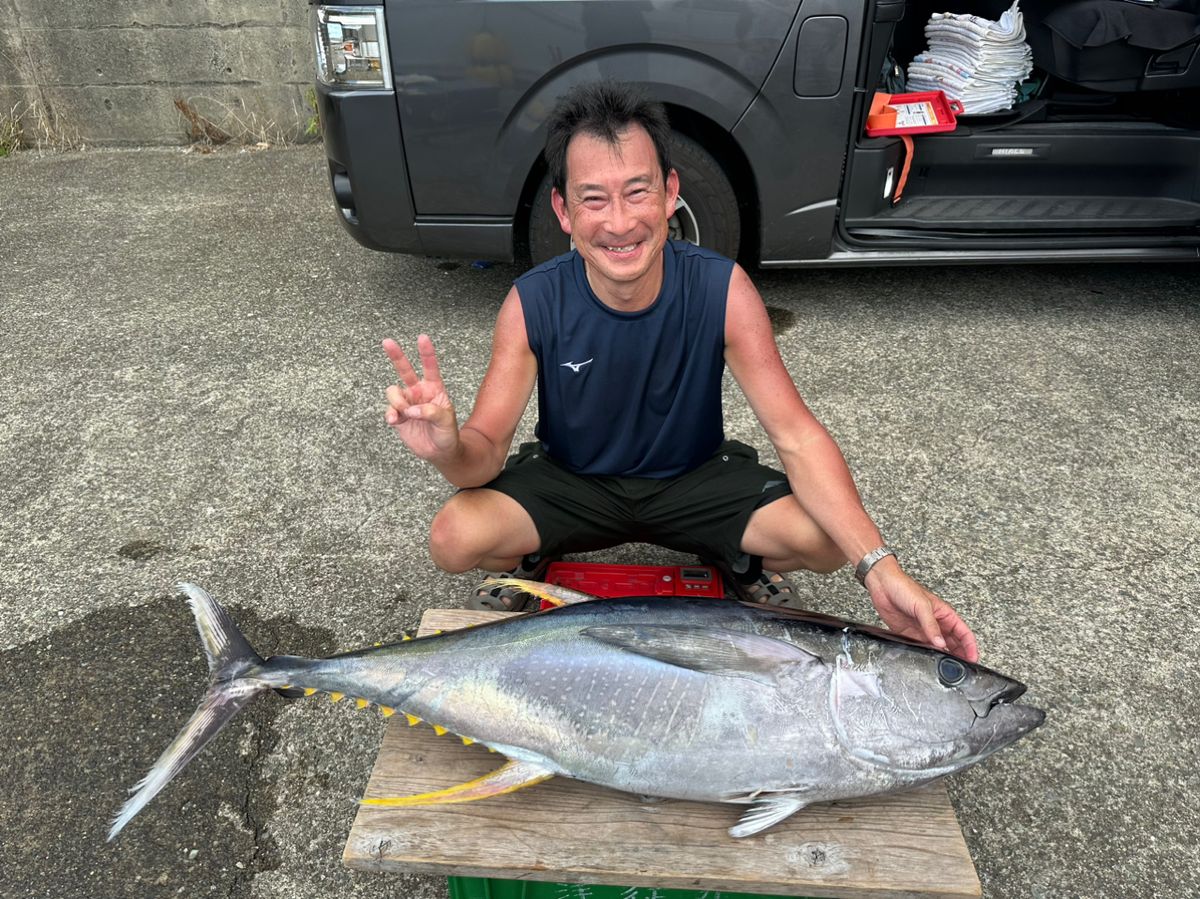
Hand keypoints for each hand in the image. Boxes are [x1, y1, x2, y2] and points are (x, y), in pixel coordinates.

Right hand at [382, 335, 458, 461]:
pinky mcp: (398, 415)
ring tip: (406, 414)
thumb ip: (432, 412)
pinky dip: (390, 414)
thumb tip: (412, 409)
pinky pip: (389, 409)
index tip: (422, 337)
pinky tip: (395, 421)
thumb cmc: (447, 434)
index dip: (426, 352)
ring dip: (397, 401)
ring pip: (393, 391)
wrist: (439, 452)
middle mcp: (419, 392)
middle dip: (396, 355)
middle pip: (405, 370)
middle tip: (387, 341)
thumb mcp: (447, 422)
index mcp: (434, 389)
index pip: (430, 367)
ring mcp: (407, 403)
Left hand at [865, 559, 978, 661]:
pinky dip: (925, 655)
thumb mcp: (922, 605)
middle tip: (961, 668)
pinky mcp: (910, 634)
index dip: (971, 646)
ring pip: (938, 648)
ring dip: (942, 657)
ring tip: (945, 667)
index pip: (964, 633)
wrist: (882, 585)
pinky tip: (926, 661)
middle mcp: (936, 624)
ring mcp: (923, 630)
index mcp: (945, 615)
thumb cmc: (904, 588)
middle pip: (953, 644)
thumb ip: (931, 626)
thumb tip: (940, 644)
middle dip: (960, 655)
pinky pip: (921, 647)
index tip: (973, 658)